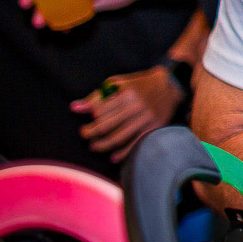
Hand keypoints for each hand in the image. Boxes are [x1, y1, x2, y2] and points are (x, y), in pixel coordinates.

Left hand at [71, 65, 185, 162]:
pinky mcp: (154, 127)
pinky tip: (113, 157)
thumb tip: (74, 107)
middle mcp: (136, 106)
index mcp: (126, 93)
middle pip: (106, 125)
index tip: (84, 122)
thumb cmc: (138, 85)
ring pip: (118, 137)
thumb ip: (97, 96)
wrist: (168, 86)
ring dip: (102, 145)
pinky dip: (123, 153)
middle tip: (84, 134)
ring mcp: (146, 118)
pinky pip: (135, 143)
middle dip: (90, 133)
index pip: (100, 110)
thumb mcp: (118, 84)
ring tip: (93, 146)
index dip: (89, 118)